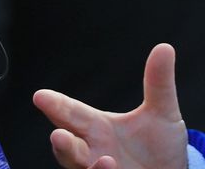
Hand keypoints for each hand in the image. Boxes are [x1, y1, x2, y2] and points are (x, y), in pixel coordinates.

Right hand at [33, 43, 188, 168]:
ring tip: (105, 161)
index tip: (40, 96)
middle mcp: (94, 153)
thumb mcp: (163, 112)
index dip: (56, 106)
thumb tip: (164, 48)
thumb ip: (158, 83)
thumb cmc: (160, 144)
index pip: (72, 114)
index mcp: (98, 128)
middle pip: (70, 149)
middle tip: (58, 135)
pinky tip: (112, 167)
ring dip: (90, 168)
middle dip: (63, 144)